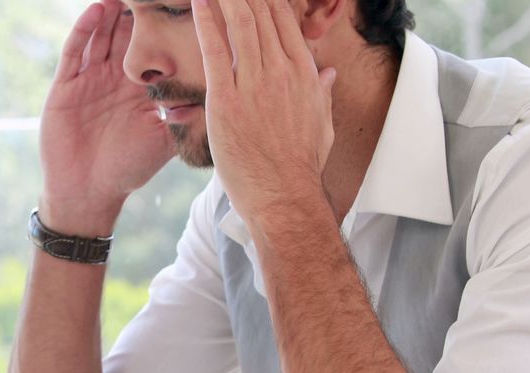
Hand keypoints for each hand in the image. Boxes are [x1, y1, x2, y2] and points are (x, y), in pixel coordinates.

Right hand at [40, 0, 174, 234]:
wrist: (87, 193)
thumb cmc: (127, 170)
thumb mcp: (162, 142)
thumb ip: (184, 118)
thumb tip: (216, 96)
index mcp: (141, 88)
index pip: (156, 49)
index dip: (168, 27)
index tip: (184, 4)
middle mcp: (116, 78)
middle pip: (128, 34)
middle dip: (139, 10)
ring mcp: (90, 79)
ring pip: (102, 35)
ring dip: (112, 11)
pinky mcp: (66, 86)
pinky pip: (75, 52)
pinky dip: (84, 30)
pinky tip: (96, 10)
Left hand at [192, 0, 336, 226]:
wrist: (284, 195)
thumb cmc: (300, 165)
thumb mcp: (321, 124)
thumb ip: (321, 93)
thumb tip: (329, 73)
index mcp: (305, 74)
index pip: (285, 22)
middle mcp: (281, 71)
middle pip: (262, 16)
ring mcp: (254, 84)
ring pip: (241, 25)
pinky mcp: (226, 101)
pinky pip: (214, 52)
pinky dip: (206, 23)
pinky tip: (200, 3)